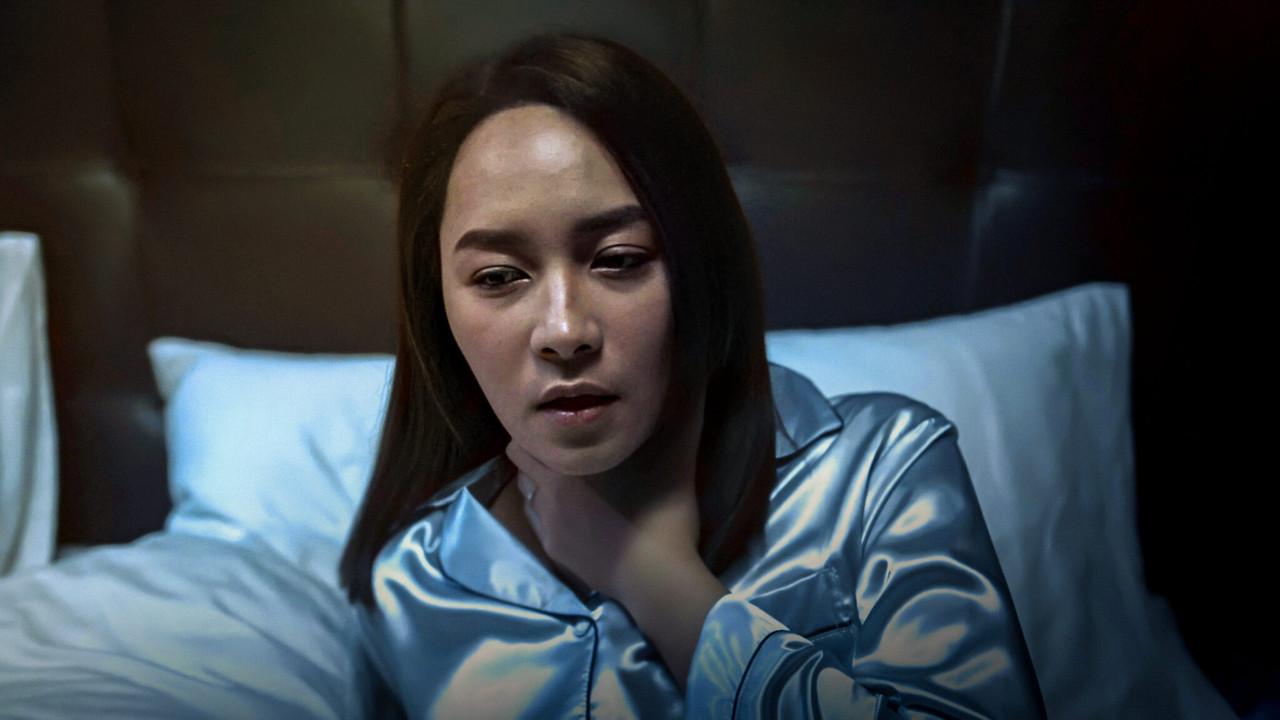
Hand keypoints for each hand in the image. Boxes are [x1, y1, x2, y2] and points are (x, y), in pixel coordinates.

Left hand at [504, 378, 707, 597]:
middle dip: (535, 454)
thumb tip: (695, 374)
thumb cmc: (663, 511)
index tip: (557, 427)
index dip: (537, 430)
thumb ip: (681, 415)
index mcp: (567, 464)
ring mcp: (548, 525)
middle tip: (562, 451)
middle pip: (519, 463)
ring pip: (528, 493)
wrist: (657, 577)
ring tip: (569, 483)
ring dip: (541, 484)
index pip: (523, 439)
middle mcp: (547, 491)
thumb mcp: (676, 456)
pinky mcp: (554, 551)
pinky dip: (551, 515)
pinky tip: (576, 515)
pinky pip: (539, 523)